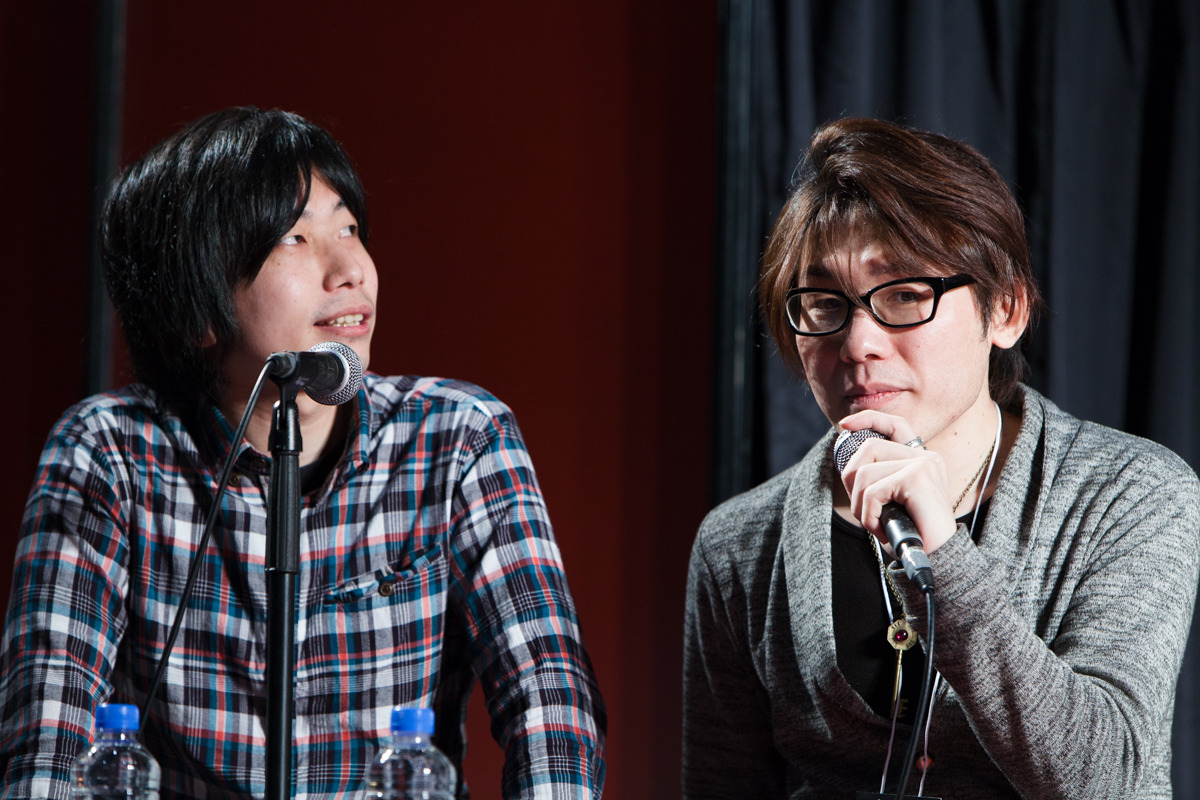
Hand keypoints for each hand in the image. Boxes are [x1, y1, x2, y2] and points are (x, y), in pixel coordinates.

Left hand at [838, 410, 958, 553]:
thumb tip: (848, 467)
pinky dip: (868, 515)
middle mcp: (925, 457)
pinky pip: (872, 491)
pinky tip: (881, 529)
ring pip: (865, 474)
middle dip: (852, 479)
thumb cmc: (911, 535)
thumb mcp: (891, 503)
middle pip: (868, 448)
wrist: (937, 561)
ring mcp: (923, 465)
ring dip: (861, 506)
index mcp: (921, 460)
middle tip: (862, 508)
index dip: (868, 419)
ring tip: (876, 524)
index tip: (845, 425)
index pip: (895, 424)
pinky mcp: (917, 478)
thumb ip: (878, 480)